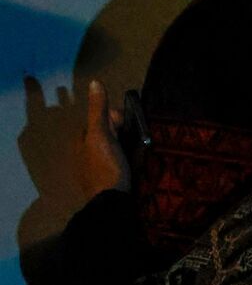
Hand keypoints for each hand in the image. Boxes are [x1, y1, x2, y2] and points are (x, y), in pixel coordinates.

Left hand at [79, 80, 129, 196]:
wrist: (110, 202)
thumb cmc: (105, 167)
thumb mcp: (101, 135)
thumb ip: (98, 110)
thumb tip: (94, 82)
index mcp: (82, 140)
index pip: (104, 119)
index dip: (118, 120)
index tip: (127, 128)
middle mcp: (85, 152)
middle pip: (110, 132)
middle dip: (124, 133)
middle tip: (134, 143)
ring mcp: (96, 167)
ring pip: (116, 147)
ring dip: (128, 147)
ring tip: (137, 154)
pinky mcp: (107, 179)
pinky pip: (119, 162)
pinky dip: (127, 160)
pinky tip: (133, 165)